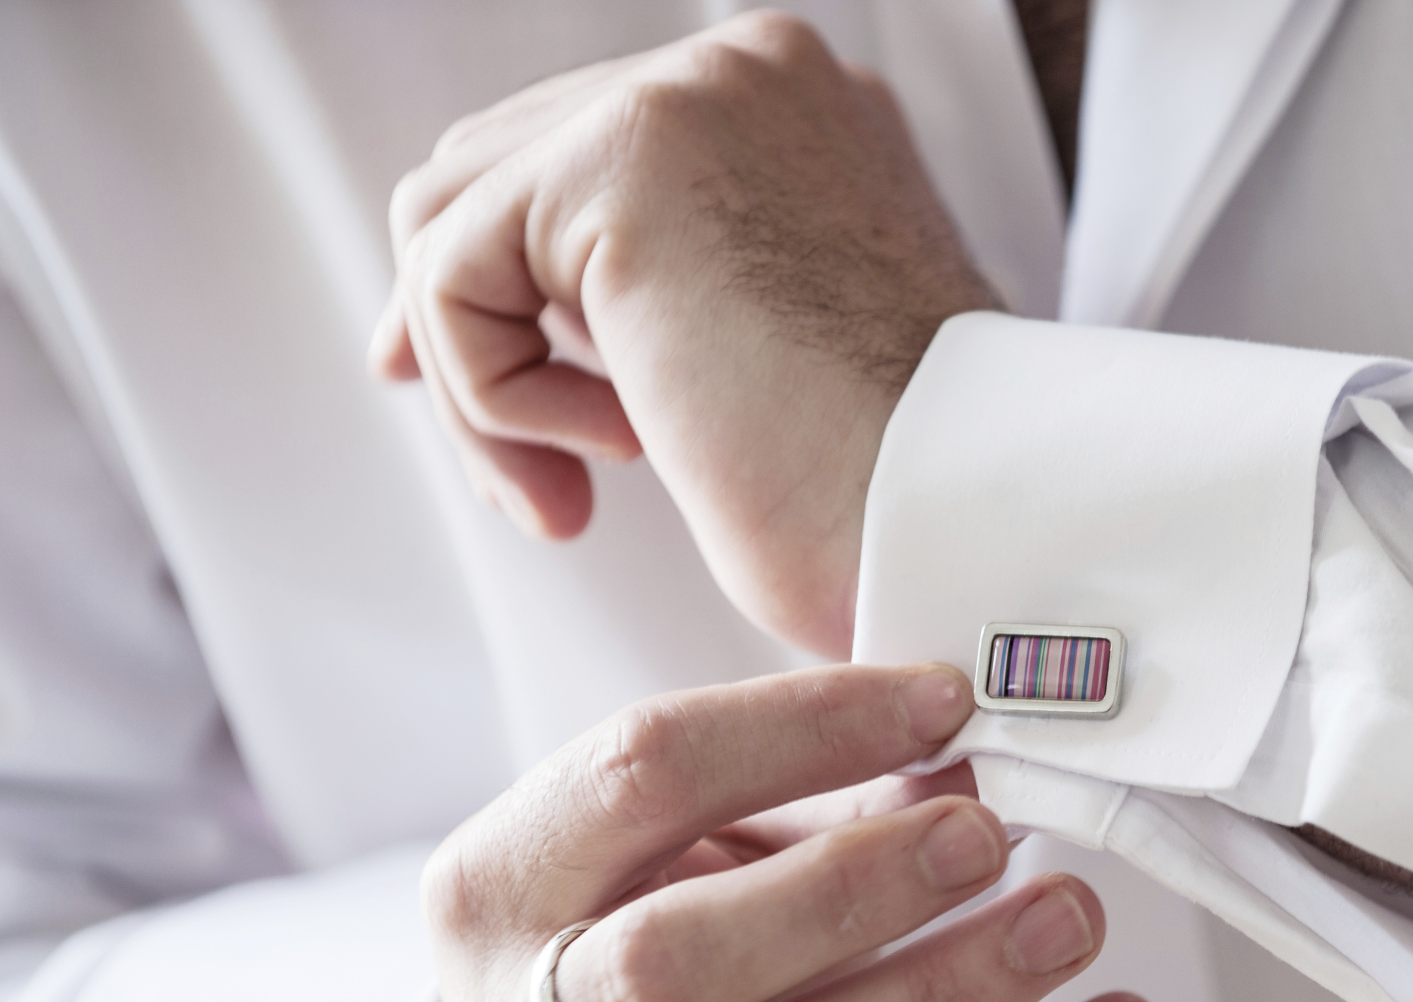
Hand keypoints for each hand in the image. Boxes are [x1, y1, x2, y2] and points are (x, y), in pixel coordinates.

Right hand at [366, 664, 1153, 1001]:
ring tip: (1068, 919)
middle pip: (680, 955)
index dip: (805, 724)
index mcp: (500, 889)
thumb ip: (812, 801)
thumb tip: (972, 762)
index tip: (944, 700)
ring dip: (951, 994)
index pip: (642, 773)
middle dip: (854, 886)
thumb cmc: (636, 959)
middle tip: (989, 834)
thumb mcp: (681, 855)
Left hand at [371, 14, 995, 656]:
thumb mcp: (771, 351)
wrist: (959, 519)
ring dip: (488, 389)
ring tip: (576, 495)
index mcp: (794, 110)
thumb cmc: (886, 489)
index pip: (578, 158)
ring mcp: (689, 97)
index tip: (513, 413)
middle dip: (472, 331)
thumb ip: (671, 285)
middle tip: (527, 478)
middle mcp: (746, 73)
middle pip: (494, 170)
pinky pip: (453, 280)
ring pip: (455, 223)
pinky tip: (615, 464)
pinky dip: (496, 401)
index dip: (510, 288)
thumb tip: (506, 296)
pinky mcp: (622, 159)